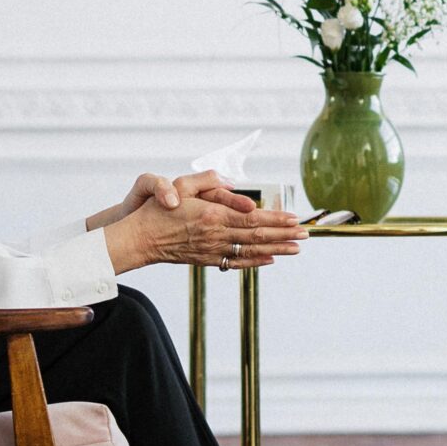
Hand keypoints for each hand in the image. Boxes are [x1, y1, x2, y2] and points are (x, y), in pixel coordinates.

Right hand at [102, 174, 303, 275]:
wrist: (140, 238)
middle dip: (284, 235)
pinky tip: (270, 259)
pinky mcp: (207, 259)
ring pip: (251, 250)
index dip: (276, 219)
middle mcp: (216, 234)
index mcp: (213, 215)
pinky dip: (256, 261)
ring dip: (276, 249)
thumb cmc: (159, 209)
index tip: (295, 219)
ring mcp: (212, 250)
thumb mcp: (182, 186)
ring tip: (296, 249)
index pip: (253, 218)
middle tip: (306, 235)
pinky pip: (237, 262)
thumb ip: (210, 183)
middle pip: (257, 235)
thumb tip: (237, 188)